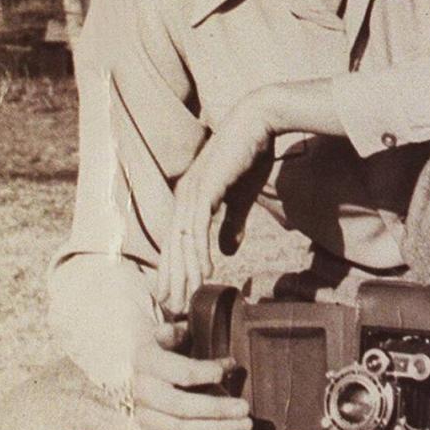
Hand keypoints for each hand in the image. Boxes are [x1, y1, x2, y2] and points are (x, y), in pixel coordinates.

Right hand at [130, 323, 251, 429]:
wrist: (133, 375)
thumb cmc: (160, 352)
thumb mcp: (163, 336)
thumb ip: (172, 333)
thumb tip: (171, 332)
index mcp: (145, 361)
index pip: (178, 372)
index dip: (204, 373)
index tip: (225, 371)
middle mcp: (140, 392)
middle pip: (181, 407)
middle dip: (217, 409)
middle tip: (245, 409)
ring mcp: (141, 418)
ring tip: (245, 426)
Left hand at [157, 90, 272, 315]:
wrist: (258, 123)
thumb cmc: (250, 156)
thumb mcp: (241, 199)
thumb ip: (232, 225)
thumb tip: (227, 253)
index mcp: (190, 199)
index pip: (178, 240)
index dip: (174, 268)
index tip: (174, 294)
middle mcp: (185, 196)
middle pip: (174, 245)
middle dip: (172, 277)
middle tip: (170, 306)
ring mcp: (193, 191)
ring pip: (184, 240)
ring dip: (184, 271)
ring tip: (186, 296)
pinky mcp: (206, 188)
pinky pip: (199, 227)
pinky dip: (199, 251)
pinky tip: (204, 272)